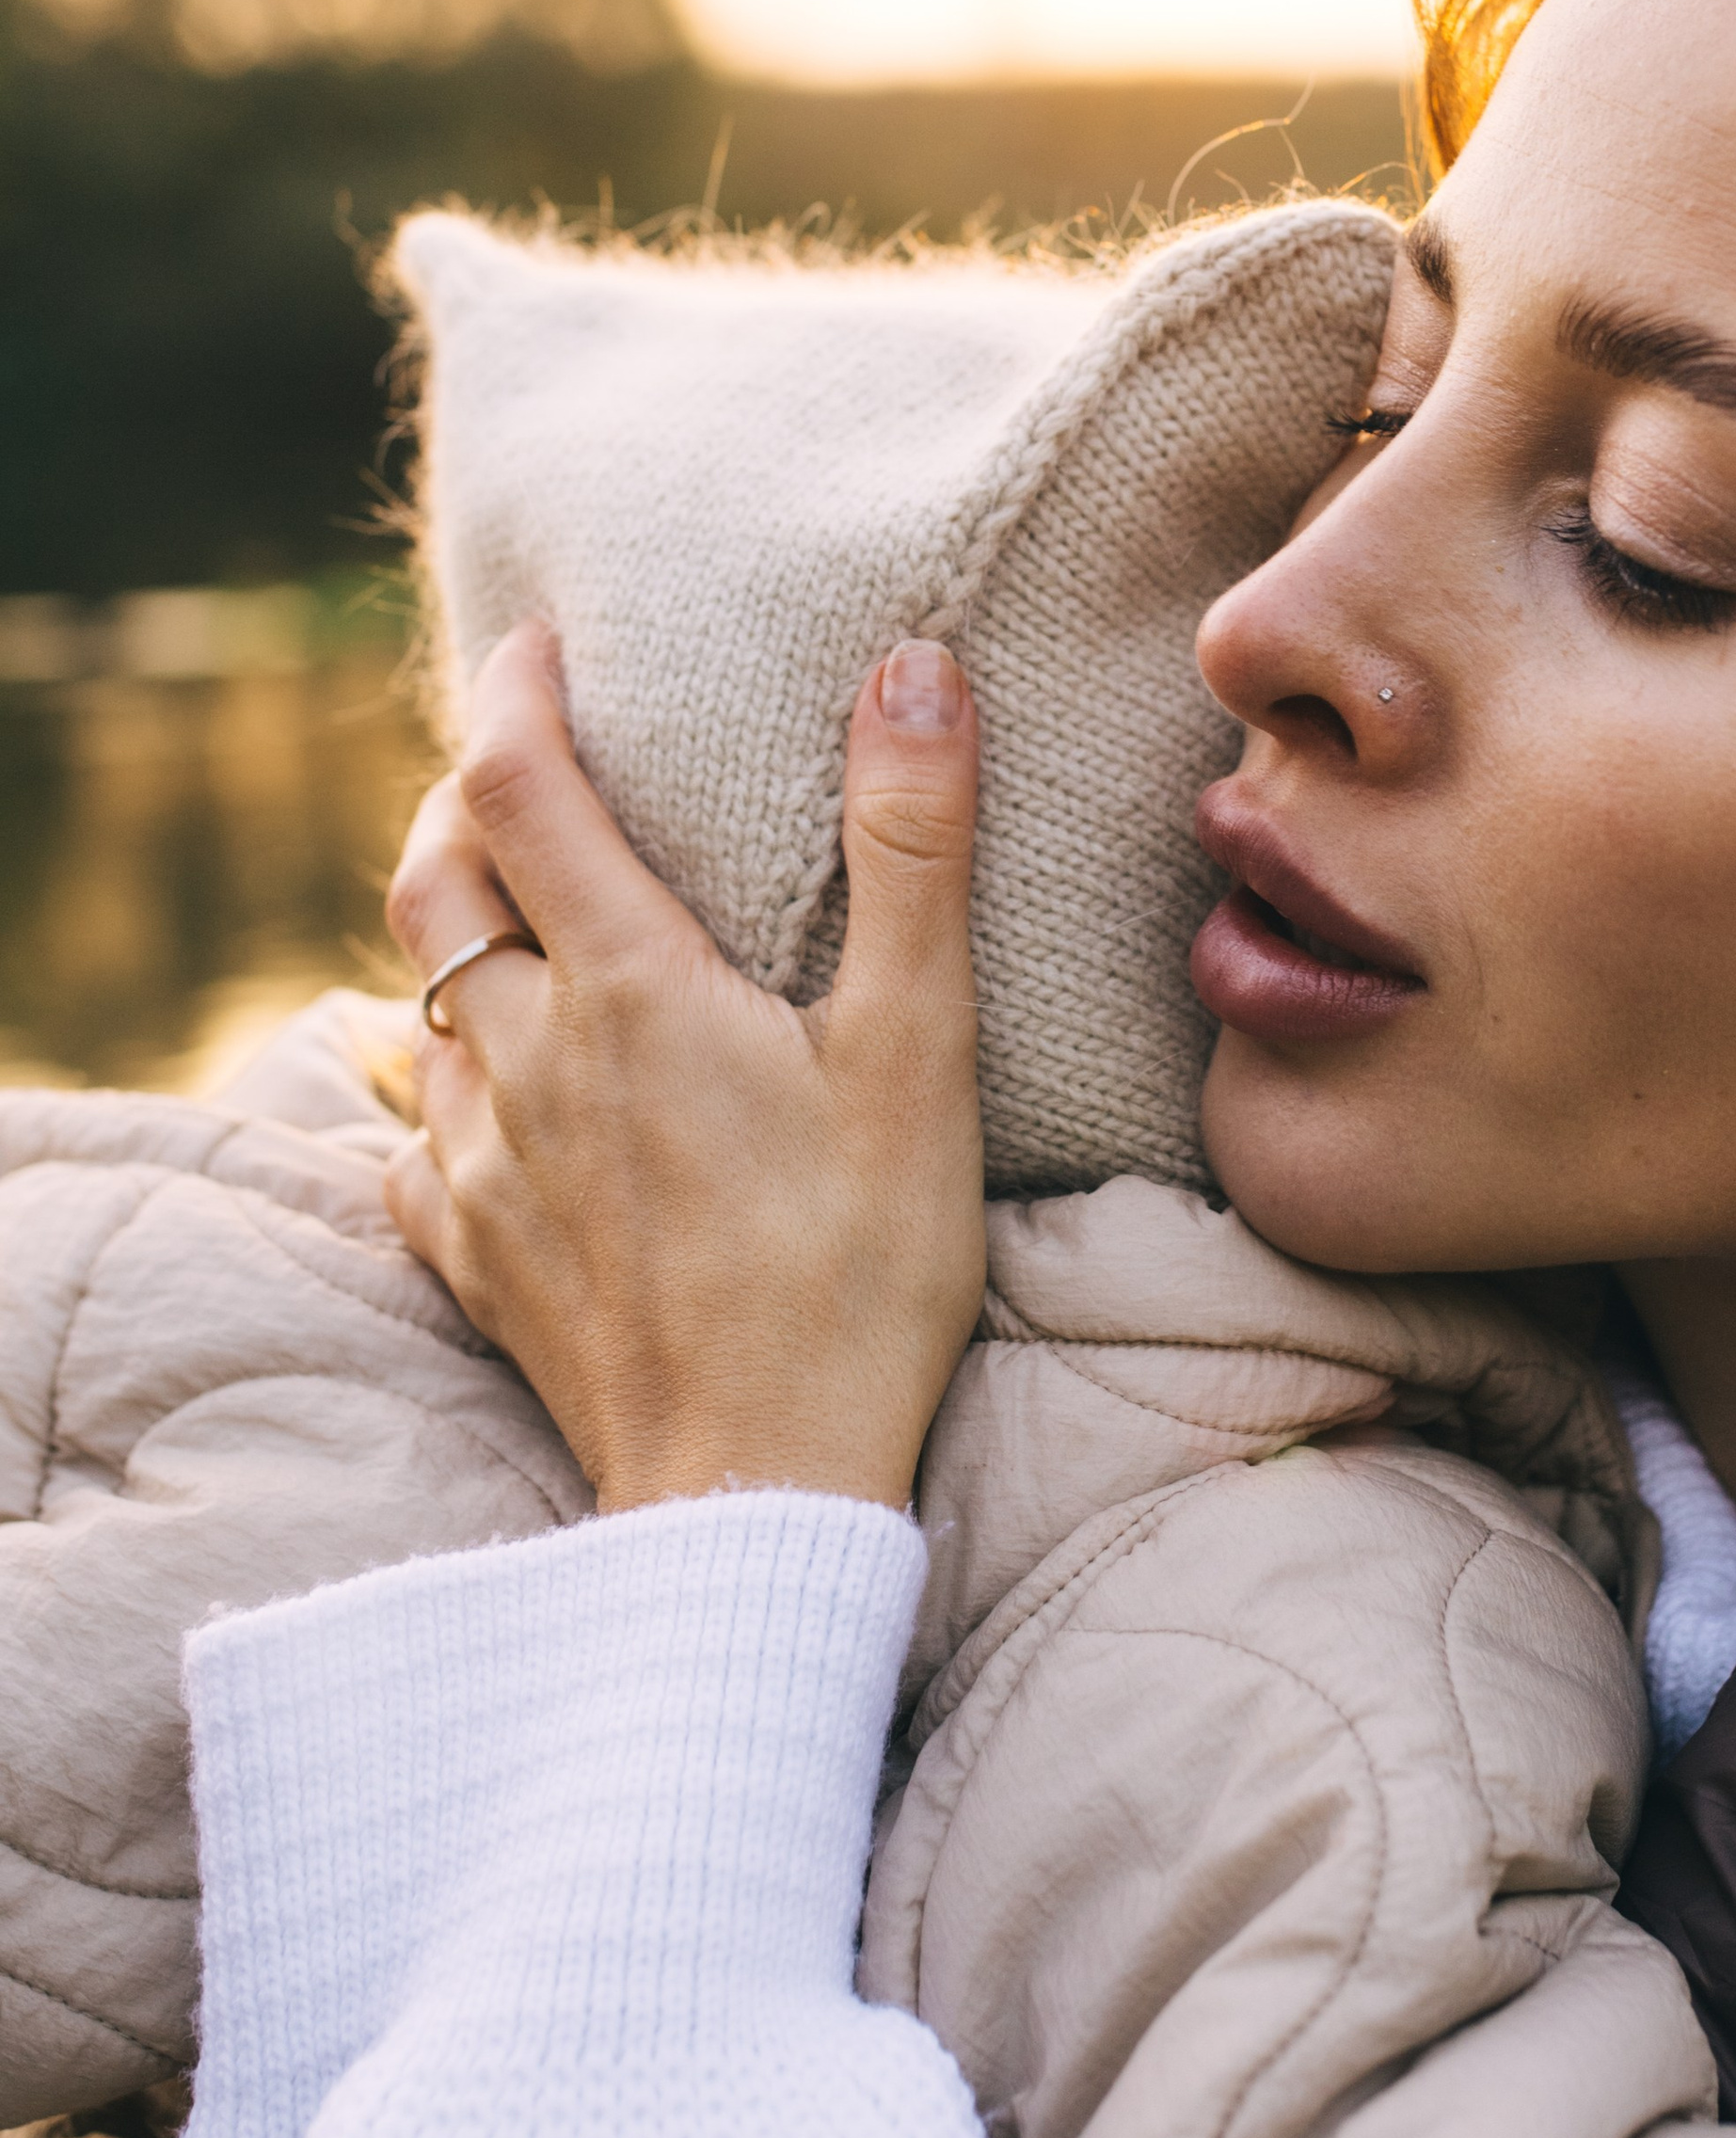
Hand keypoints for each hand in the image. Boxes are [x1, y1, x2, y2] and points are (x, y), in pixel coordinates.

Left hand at [383, 621, 986, 1513]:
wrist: (755, 1497)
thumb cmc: (858, 1271)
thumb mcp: (917, 1050)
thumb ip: (911, 851)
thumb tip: (913, 667)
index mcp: (624, 988)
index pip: (517, 787)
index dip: (513, 691)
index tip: (539, 640)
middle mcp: (521, 1060)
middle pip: (432, 881)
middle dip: (462, 802)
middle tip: (524, 770)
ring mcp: (479, 1168)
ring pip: (420, 1007)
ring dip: (458, 940)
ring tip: (525, 921)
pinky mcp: (469, 1260)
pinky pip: (416, 1139)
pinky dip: (446, 1085)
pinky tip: (503, 1102)